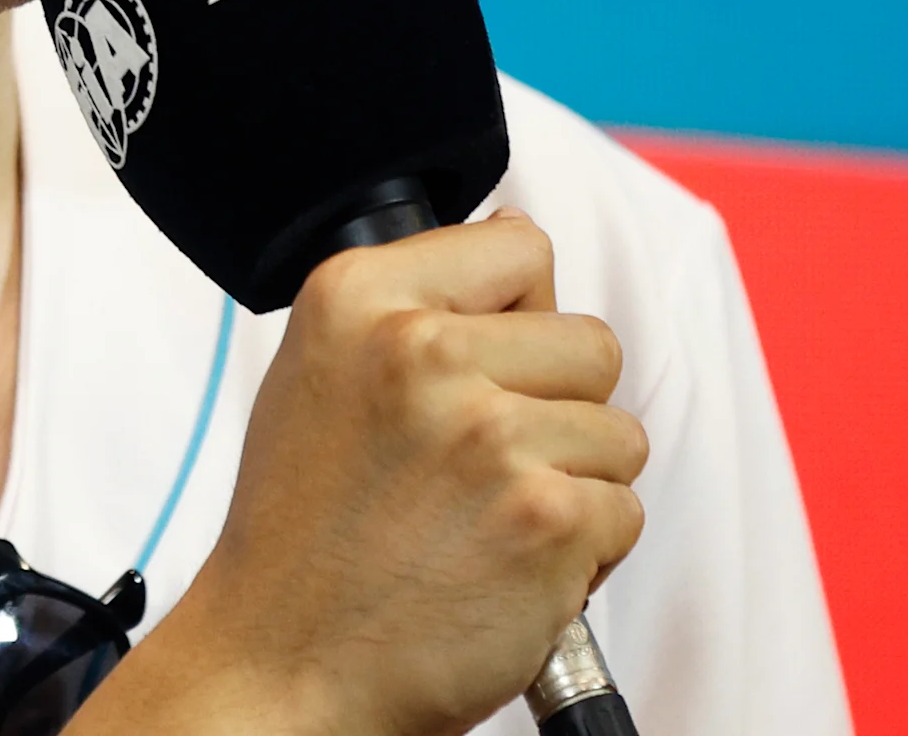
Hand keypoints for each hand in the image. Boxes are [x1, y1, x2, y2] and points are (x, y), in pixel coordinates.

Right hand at [81, 216, 646, 735]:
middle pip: (589, 342)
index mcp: (357, 296)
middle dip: (559, 408)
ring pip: (617, 433)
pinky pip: (622, 512)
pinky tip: (508, 567)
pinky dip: (584, 553)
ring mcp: (488, 434)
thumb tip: (519, 247)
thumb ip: (411, 306)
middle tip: (485, 465)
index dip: (517, 315)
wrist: (285, 663)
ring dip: (574, 484)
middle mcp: (420, 351)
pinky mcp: (545, 518)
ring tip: (491, 521)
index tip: (480, 369)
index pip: (518, 245)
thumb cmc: (305, 534)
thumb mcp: (319, 371)